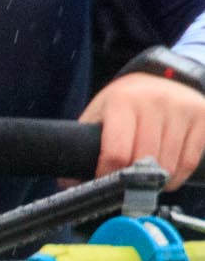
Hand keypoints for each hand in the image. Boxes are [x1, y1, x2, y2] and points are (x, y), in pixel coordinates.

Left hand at [79, 73, 204, 184]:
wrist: (163, 77)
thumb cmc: (126, 101)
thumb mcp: (101, 112)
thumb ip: (86, 143)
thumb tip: (68, 182)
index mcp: (122, 101)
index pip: (116, 152)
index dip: (108, 174)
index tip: (105, 183)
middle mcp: (153, 103)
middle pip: (144, 162)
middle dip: (132, 179)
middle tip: (126, 184)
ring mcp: (181, 110)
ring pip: (169, 166)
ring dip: (156, 181)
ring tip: (146, 179)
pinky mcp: (202, 118)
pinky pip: (189, 162)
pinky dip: (177, 177)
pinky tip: (166, 175)